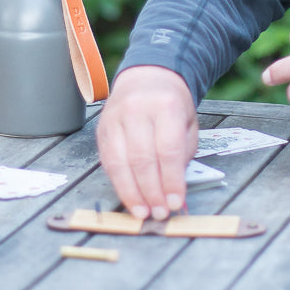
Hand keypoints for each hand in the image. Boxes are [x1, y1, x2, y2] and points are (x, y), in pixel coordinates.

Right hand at [96, 66, 199, 220]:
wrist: (146, 76)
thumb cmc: (171, 104)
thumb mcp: (188, 123)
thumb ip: (182, 154)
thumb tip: (174, 192)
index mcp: (165, 105)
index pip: (168, 149)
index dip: (171, 181)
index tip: (176, 203)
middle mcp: (136, 109)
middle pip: (142, 159)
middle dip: (152, 191)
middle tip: (160, 212)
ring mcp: (114, 118)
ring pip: (119, 162)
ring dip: (132, 193)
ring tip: (143, 212)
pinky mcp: (101, 129)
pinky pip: (107, 162)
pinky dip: (119, 184)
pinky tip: (129, 198)